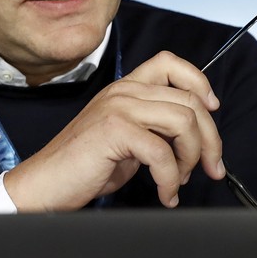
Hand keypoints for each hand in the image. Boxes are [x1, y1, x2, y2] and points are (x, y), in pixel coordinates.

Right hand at [3, 51, 224, 210]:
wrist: (45, 183)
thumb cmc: (83, 165)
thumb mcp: (126, 139)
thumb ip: (154, 128)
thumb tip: (193, 138)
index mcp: (125, 88)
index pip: (169, 63)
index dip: (199, 82)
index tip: (211, 110)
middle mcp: (123, 91)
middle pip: (189, 100)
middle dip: (210, 139)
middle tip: (211, 167)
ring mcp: (118, 108)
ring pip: (183, 122)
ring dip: (191, 158)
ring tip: (178, 181)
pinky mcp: (114, 130)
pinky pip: (162, 153)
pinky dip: (170, 180)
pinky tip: (165, 194)